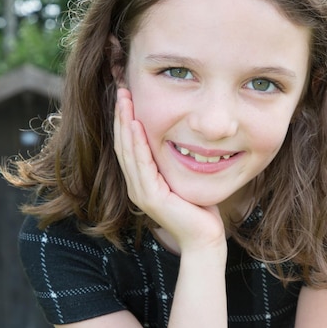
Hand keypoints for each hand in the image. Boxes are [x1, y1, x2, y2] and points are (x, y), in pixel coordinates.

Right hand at [114, 87, 225, 252]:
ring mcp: (141, 193)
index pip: (129, 145)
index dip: (125, 120)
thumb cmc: (199, 210)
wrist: (204, 238)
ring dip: (125, 124)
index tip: (127, 96)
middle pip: (123, 144)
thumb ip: (174, 162)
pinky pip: (142, 165)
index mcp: (142, 182)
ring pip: (128, 151)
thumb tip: (183, 138)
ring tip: (124, 100)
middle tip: (122, 89)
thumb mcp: (183, 178)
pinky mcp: (151, 197)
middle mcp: (136, 186)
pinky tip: (136, 125)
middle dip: (122, 116)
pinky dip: (138, 144)